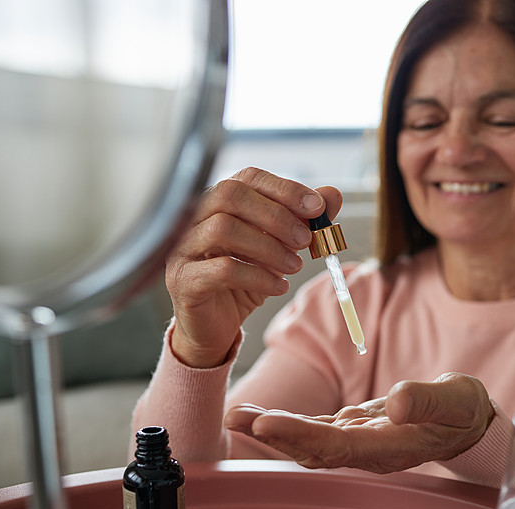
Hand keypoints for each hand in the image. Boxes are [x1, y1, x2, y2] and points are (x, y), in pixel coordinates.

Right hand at [166, 167, 341, 367]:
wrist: (217, 325)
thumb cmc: (244, 280)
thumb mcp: (281, 248)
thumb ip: (303, 220)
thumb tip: (332, 194)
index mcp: (218, 201)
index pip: (249, 177)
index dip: (285, 188)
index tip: (317, 207)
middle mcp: (193, 217)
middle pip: (230, 195)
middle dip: (276, 215)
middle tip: (304, 239)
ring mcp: (183, 247)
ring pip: (223, 229)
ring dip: (269, 247)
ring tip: (294, 266)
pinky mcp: (182, 279)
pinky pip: (221, 269)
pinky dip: (258, 277)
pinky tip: (278, 286)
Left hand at [223, 372, 494, 472]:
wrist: (464, 421)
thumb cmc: (462, 408)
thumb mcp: (455, 398)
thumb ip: (427, 400)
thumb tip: (396, 403)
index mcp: (390, 446)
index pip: (337, 446)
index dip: (300, 436)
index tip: (267, 422)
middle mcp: (367, 451)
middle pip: (313, 448)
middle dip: (273, 434)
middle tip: (236, 416)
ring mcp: (357, 442)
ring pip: (307, 441)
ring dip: (272, 429)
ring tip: (238, 414)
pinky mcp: (353, 430)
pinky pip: (314, 430)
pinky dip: (287, 423)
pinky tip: (263, 415)